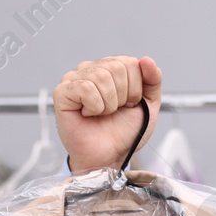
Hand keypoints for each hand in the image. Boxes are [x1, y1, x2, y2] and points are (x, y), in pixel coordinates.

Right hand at [54, 56, 161, 172]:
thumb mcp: (149, 105)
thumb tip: (147, 60)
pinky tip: (88, 114)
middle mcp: (91, 70)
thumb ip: (152, 81)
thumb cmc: (124, 132)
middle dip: (122, 96)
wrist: (109, 156)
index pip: (129, 63)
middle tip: (113, 112)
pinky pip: (85, 88)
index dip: (134, 89)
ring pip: (101, 76)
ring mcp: (74, 79)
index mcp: (110, 68)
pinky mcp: (62, 93)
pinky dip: (94, 106)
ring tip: (100, 114)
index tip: (127, 105)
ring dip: (108, 104)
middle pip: (117, 68)